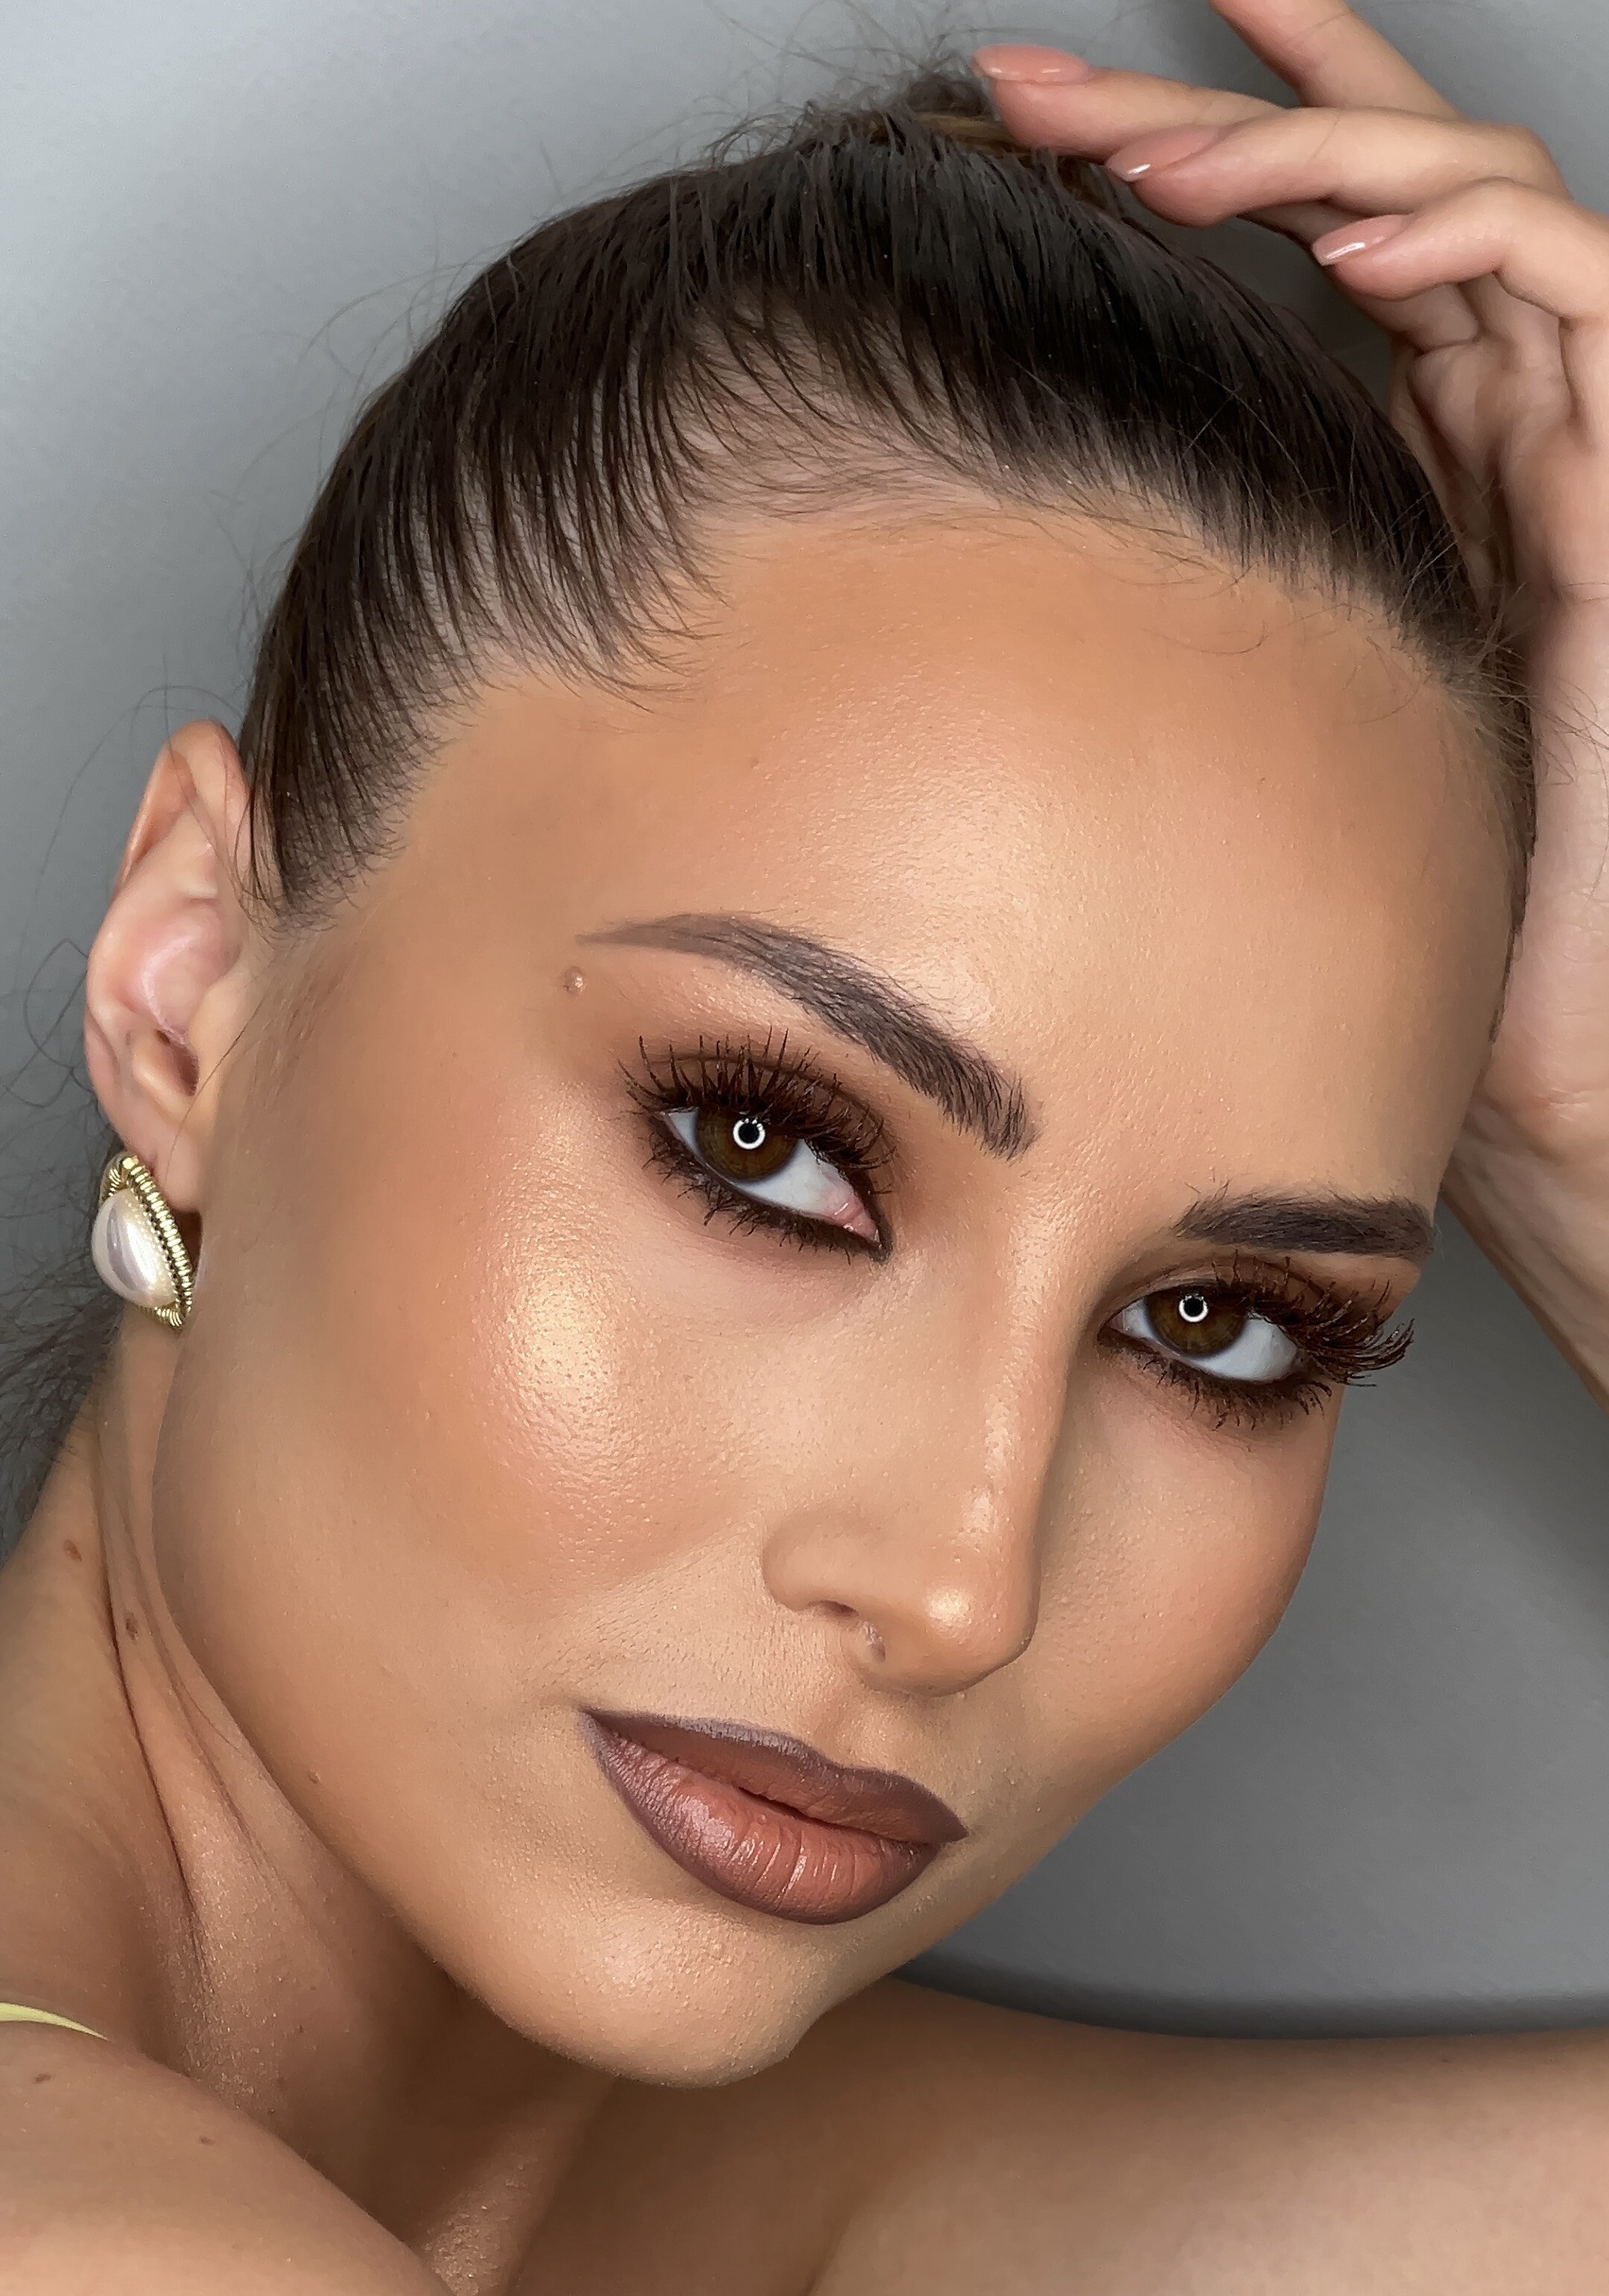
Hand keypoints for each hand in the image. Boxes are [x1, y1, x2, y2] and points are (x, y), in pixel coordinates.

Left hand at [978, 0, 1608, 1402]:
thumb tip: (955, 558)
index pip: (1312, 240)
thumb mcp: (1232, 714)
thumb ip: (1161, 607)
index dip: (1204, 132)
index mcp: (1407, 462)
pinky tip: (1339, 243)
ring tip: (1153, 152)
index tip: (1028, 99)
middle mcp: (1494, 431)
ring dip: (1306, 148)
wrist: (1528, 1054)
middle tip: (1031, 79)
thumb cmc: (1376, 913)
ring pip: (1462, 204)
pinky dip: (1460, 239)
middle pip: (1366, 189)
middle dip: (1208, 104)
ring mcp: (1570, 450)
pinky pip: (1572, 299)